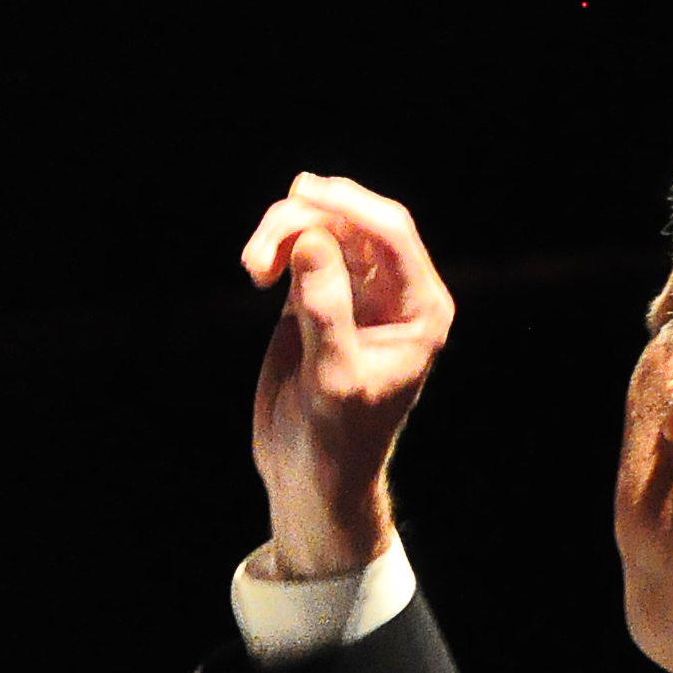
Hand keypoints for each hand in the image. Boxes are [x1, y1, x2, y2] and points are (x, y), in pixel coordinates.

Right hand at [241, 175, 455, 577]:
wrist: (311, 476)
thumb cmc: (337, 439)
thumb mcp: (335, 380)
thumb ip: (327, 310)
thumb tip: (312, 240)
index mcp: (420, 308)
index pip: (391, 235)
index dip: (350, 206)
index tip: (303, 195)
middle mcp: (392, 292)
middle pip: (352, 222)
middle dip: (304, 222)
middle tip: (258, 256)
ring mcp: (353, 291)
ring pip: (321, 228)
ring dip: (281, 233)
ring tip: (252, 268)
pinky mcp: (315, 297)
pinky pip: (298, 247)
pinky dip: (274, 248)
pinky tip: (256, 271)